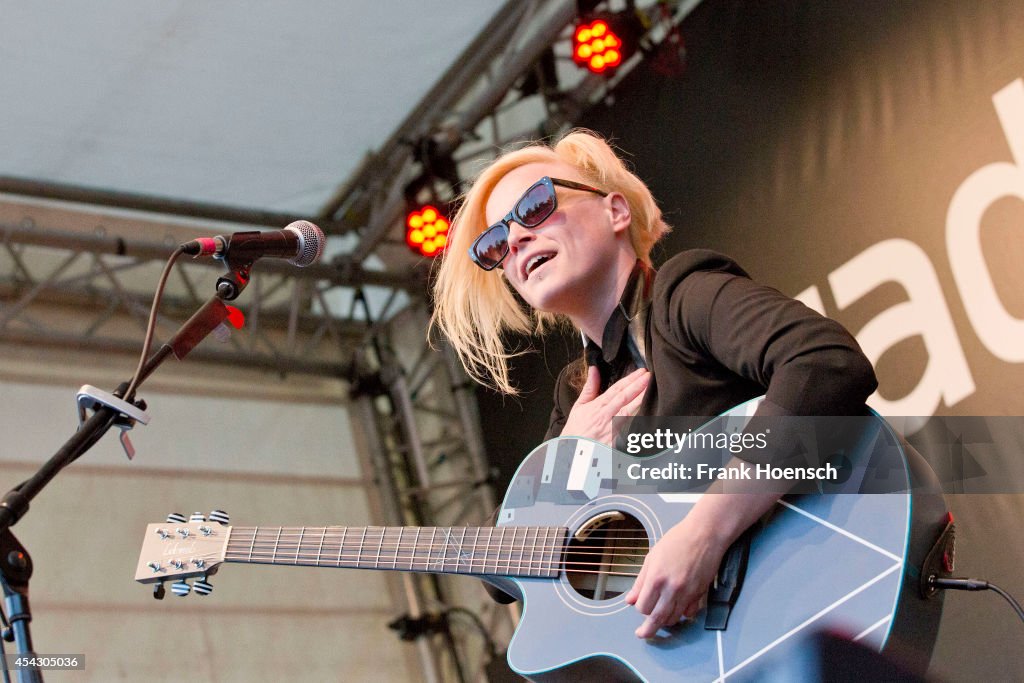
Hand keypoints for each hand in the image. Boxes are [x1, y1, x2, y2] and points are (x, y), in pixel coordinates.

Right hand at [561, 367, 648, 444]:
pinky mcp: (616, 441)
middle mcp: (606, 416)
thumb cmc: (576, 429)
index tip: (640, 372)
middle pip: (624, 398)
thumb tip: (594, 369)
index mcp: (598, 406)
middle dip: (638, 386)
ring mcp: (612, 429)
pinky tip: (647, 413)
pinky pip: (629, 429)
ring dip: (640, 400)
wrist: (573, 451)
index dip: (629, 380)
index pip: (616, 389)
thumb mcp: (579, 405)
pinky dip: (637, 421)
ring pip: (629, 412)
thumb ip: (589, 387)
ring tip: (650, 390)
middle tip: (649, 376)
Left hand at [623, 515, 727, 638]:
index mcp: (656, 578)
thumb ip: (640, 582)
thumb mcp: (652, 557)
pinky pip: (690, 613)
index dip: (640, 608)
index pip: (643, 607)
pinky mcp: (700, 593)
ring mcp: (687, 592)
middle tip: (643, 634)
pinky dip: (682, 614)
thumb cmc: (678, 540)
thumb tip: (630, 600)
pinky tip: (677, 609)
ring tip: (660, 618)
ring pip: (674, 618)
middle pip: (658, 618)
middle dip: (648, 630)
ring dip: (665, 621)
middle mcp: (672, 588)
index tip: (639, 607)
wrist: (705, 534)